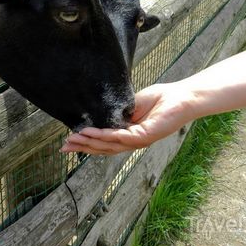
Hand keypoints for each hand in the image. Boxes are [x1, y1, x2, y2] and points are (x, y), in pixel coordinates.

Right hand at [60, 82, 196, 154]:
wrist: (181, 97)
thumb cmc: (159, 99)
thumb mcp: (131, 105)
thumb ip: (117, 113)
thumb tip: (98, 113)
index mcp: (129, 135)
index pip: (105, 143)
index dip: (87, 143)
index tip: (69, 142)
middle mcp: (132, 141)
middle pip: (103, 148)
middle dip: (83, 147)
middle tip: (64, 146)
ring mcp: (138, 141)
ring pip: (108, 145)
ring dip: (88, 143)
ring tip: (72, 139)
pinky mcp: (144, 136)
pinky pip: (118, 137)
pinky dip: (102, 135)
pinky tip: (89, 132)